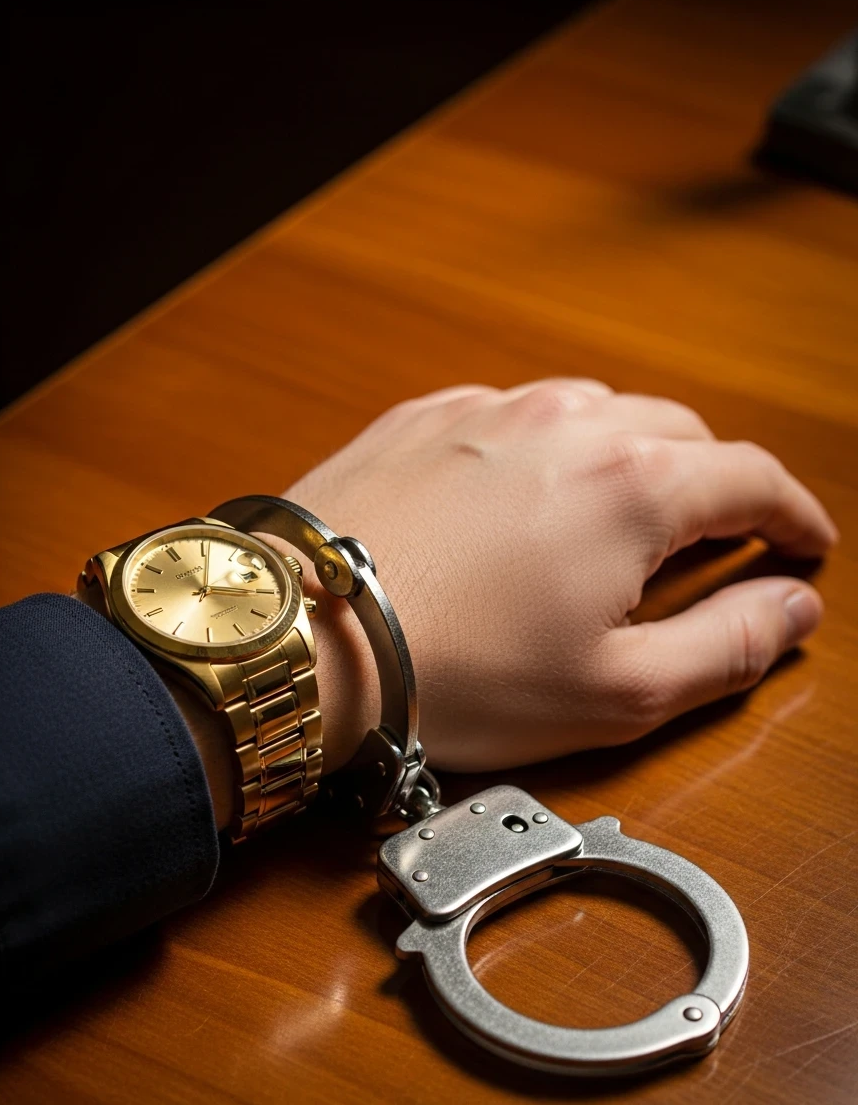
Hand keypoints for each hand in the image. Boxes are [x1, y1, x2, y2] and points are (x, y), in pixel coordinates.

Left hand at [285, 380, 836, 772]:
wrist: (300, 638)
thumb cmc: (453, 678)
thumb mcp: (618, 694)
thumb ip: (728, 647)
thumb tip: (792, 608)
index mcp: (634, 485)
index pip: (752, 480)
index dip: (794, 515)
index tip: (805, 544)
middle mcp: (567, 423)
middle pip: (680, 434)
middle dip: (714, 484)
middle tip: (717, 541)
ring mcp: (487, 410)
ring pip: (596, 410)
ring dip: (629, 456)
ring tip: (619, 517)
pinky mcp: (421, 417)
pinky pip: (511, 412)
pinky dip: (544, 447)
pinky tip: (523, 495)